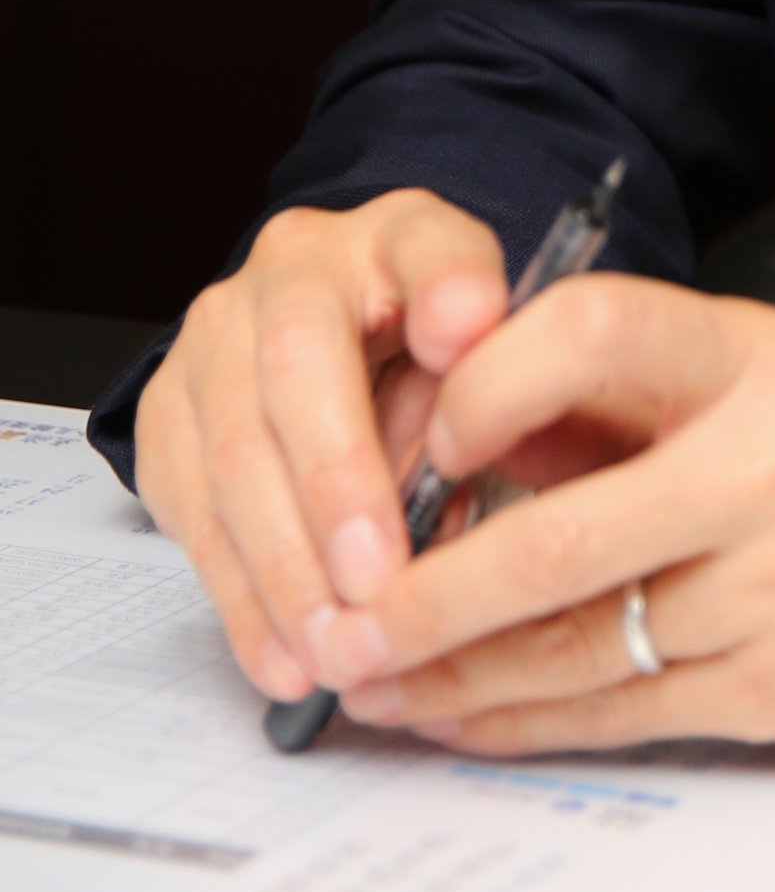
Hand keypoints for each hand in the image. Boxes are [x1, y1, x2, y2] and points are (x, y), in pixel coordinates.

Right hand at [132, 194, 510, 705]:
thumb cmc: (432, 353)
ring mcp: (212, 338)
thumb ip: (488, 396)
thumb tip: (458, 474)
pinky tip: (283, 657)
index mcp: (397, 234)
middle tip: (379, 585)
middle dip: (337, 487)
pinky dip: (242, 599)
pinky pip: (190, 514)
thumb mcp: (491, 354)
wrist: (342, 335)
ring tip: (334, 649)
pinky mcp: (166, 415)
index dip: (448, 294)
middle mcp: (289, 268)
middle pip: (298, 366)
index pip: (427, 247)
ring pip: (230, 454)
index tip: (469, 339)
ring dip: (284, 569)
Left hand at [301, 279, 774, 756]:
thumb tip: (458, 436)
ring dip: (452, 675)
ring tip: (368, 678)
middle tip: (333, 618)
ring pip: (576, 649)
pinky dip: (528, 721)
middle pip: (554, 540)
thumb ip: (629, 396)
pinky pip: (627, 717)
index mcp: (765, 356)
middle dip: (419, 593)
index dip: (483, 387)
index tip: (421, 435)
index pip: (591, 332)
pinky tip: (464, 716)